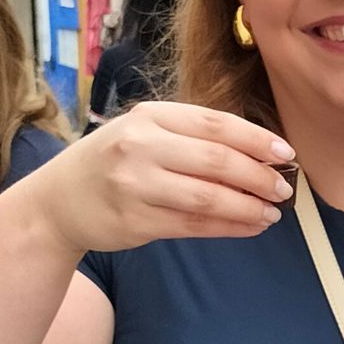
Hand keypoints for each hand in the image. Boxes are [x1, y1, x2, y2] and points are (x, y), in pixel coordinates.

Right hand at [26, 103, 294, 255]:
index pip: (215, 124)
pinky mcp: (135, 221)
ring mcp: (135, 185)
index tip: (286, 153)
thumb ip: (192, 138)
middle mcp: (140, 146)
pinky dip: (229, 227)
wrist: (57, 201)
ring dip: (248, 207)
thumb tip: (259, 154)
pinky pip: (193, 226)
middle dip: (258, 176)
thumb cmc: (113, 162)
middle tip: (283, 189)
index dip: (256, 140)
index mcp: (149, 116)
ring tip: (271, 213)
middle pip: (216, 161)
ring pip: (208, 198)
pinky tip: (249, 226)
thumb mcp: (144, 133)